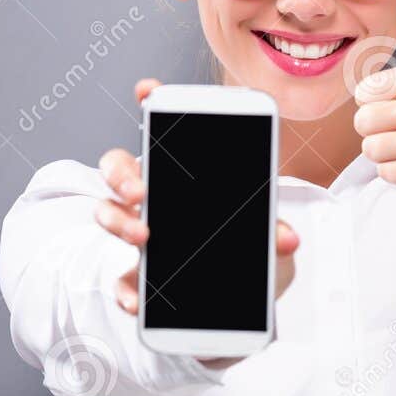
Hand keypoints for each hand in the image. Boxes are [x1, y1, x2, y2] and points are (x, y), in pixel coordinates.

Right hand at [95, 78, 299, 321]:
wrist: (244, 305)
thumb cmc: (249, 252)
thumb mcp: (267, 237)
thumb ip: (273, 231)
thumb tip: (286, 237)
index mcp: (184, 174)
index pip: (163, 129)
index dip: (151, 103)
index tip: (148, 90)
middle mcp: (155, 197)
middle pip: (119, 168)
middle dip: (122, 173)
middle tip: (140, 190)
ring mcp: (141, 234)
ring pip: (108, 213)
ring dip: (118, 220)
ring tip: (141, 235)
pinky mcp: (139, 278)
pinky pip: (121, 278)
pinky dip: (125, 290)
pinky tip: (138, 300)